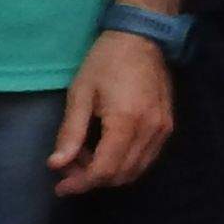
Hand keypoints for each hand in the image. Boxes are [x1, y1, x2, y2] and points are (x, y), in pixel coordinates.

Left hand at [50, 32, 173, 193]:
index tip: (60, 186)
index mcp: (126, 122)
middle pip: (120, 175)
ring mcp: (162, 130)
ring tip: (85, 156)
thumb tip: (57, 165)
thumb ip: (70, 132)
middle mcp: (150, 131)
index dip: (80, 183)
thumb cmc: (106, 61)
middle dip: (91, 178)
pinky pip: (146, 158)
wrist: (141, 37)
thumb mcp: (80, 93)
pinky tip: (106, 148)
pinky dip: (124, 163)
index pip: (104, 170)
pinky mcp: (167, 127)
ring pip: (135, 171)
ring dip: (108, 173)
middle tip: (68, 166)